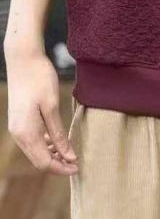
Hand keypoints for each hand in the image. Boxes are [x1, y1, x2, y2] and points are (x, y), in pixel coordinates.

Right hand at [6, 49, 78, 174]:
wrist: (23, 57)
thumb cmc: (39, 78)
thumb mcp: (52, 106)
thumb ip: (58, 134)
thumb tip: (68, 156)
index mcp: (25, 133)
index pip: (44, 162)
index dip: (61, 168)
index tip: (78, 166)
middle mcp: (18, 134)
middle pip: (38, 160)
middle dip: (57, 164)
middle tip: (77, 162)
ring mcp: (16, 126)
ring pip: (34, 150)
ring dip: (51, 154)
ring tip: (70, 151)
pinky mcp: (18, 119)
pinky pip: (31, 139)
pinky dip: (45, 143)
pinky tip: (57, 138)